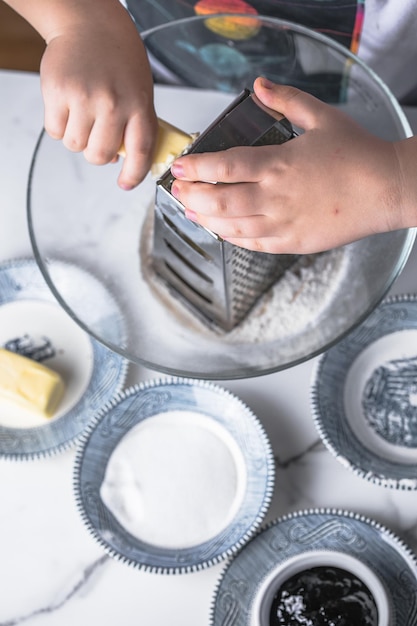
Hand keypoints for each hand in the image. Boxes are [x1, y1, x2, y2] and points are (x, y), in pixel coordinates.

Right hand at [39, 5, 156, 188]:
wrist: (90, 25)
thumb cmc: (118, 60)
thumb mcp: (140, 93)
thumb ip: (133, 126)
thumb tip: (117, 160)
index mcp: (138, 106)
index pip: (140, 153)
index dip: (133, 174)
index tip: (126, 183)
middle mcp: (113, 104)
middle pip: (99, 155)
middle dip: (97, 153)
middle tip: (97, 136)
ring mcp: (84, 98)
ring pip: (75, 145)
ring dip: (77, 137)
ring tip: (83, 114)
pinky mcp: (58, 92)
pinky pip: (54, 131)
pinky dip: (59, 125)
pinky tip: (68, 106)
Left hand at [170, 77, 404, 253]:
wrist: (387, 189)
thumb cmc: (358, 155)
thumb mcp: (322, 117)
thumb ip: (286, 101)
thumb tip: (259, 86)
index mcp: (279, 164)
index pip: (225, 166)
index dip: (197, 168)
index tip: (179, 168)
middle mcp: (275, 197)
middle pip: (220, 201)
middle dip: (192, 197)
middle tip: (178, 192)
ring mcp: (283, 223)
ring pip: (232, 226)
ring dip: (206, 219)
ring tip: (191, 212)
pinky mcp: (293, 242)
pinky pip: (254, 244)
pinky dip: (233, 238)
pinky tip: (222, 231)